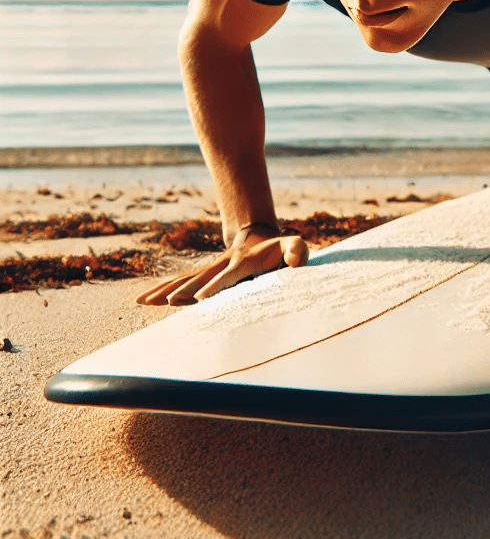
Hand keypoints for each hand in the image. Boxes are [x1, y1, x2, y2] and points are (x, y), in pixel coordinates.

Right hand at [136, 228, 308, 305]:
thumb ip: (297, 250)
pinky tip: (146, 300)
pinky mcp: (204, 276)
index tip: (201, 297)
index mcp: (243, 263)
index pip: (228, 276)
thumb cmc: (281, 249)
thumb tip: (295, 259)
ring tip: (143, 300)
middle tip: (167, 301)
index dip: (216, 285)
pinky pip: (182, 283)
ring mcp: (210, 270)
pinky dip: (163, 290)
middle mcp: (222, 266)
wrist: (258, 237)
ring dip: (165, 290)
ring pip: (185, 279)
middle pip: (199, 278)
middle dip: (183, 289)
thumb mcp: (293, 246)